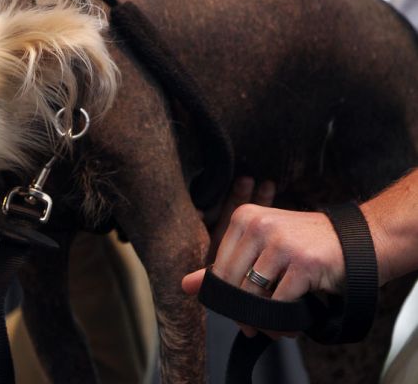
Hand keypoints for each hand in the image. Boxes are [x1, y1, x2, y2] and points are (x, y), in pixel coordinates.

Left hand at [182, 179, 344, 337]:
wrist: (358, 241)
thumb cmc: (305, 244)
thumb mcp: (262, 247)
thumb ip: (225, 266)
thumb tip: (185, 285)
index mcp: (244, 217)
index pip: (220, 267)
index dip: (227, 294)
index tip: (237, 309)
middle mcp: (260, 225)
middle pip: (233, 282)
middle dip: (241, 311)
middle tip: (251, 327)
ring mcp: (281, 243)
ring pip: (254, 295)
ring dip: (262, 320)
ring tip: (274, 327)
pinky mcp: (303, 263)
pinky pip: (280, 303)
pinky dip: (283, 321)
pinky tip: (290, 325)